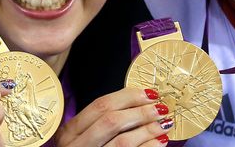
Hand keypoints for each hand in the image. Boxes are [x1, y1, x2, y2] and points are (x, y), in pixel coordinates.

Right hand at [55, 87, 171, 145]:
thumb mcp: (85, 137)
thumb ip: (102, 122)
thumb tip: (139, 102)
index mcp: (70, 132)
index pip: (99, 105)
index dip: (127, 96)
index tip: (149, 93)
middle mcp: (76, 146)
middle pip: (111, 121)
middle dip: (140, 112)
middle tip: (160, 107)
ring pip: (122, 141)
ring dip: (147, 130)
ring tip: (164, 123)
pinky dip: (148, 146)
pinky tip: (160, 141)